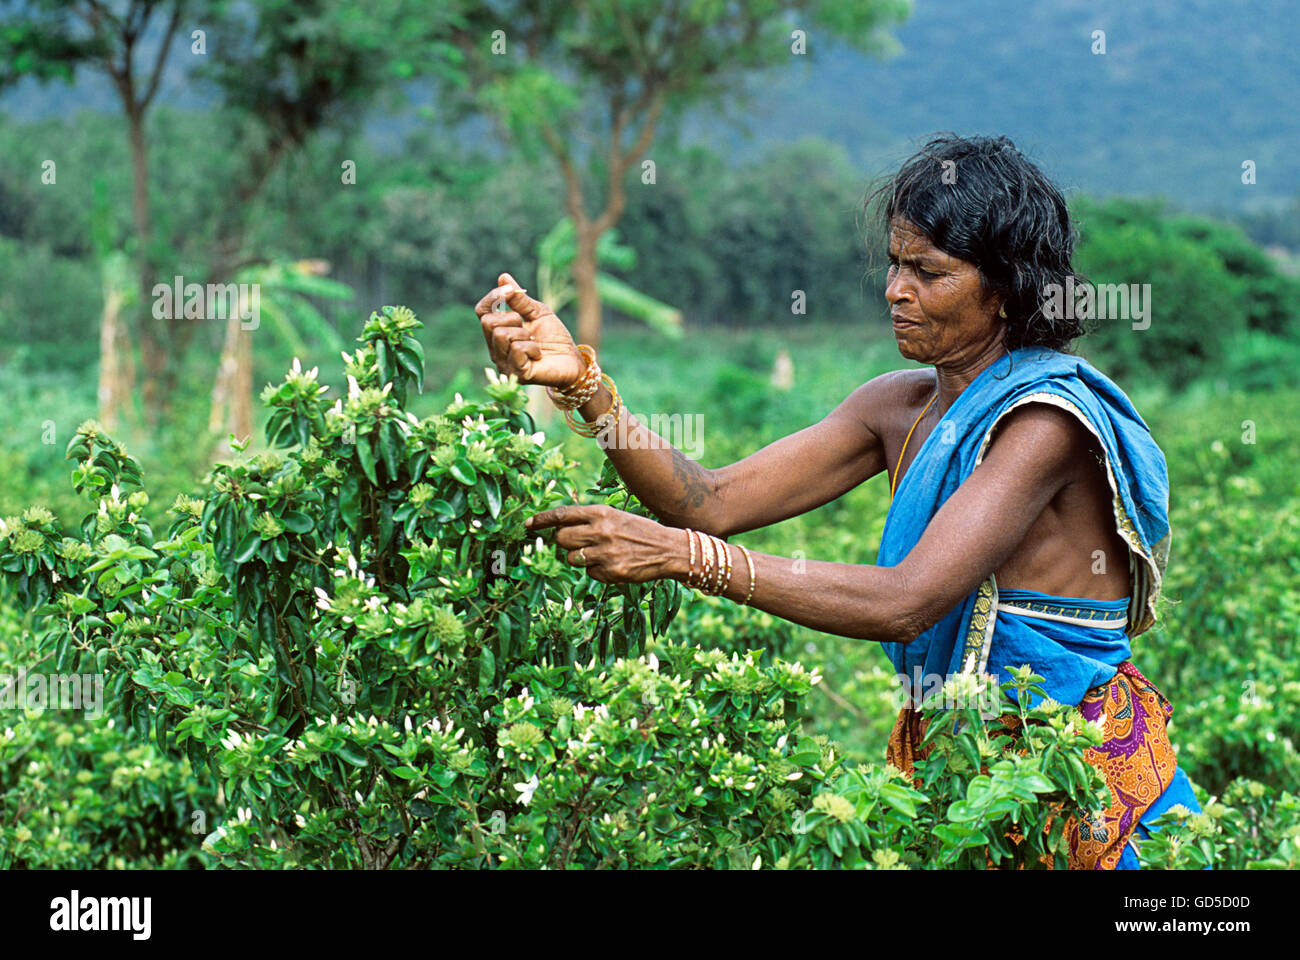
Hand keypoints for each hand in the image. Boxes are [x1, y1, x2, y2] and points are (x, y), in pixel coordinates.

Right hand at [475, 272, 585, 388]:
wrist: (572, 359)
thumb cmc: (554, 337)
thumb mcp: (537, 313)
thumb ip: (519, 299)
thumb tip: (503, 277)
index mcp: (498, 332)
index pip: (482, 312)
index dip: (493, 297)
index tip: (510, 291)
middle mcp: (495, 349)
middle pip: (488, 323)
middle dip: (512, 318)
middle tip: (529, 329)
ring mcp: (503, 363)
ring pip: (501, 335)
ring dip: (524, 334)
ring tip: (534, 343)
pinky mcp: (516, 374)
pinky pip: (517, 349)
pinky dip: (532, 348)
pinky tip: (538, 354)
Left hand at [525, 504, 681, 583]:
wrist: (669, 549)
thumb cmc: (639, 531)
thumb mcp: (616, 517)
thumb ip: (590, 521)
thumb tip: (559, 529)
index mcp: (602, 513)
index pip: (563, 514)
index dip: (542, 520)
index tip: (527, 525)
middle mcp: (601, 531)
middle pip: (561, 539)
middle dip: (563, 543)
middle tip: (578, 544)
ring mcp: (605, 553)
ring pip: (572, 559)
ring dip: (580, 558)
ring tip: (601, 554)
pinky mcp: (612, 572)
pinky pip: (589, 574)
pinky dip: (597, 571)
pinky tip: (613, 565)